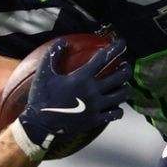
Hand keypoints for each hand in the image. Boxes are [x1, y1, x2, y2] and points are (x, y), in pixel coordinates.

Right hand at [16, 37, 129, 155]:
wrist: (40, 124)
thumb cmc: (41, 97)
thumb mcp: (43, 73)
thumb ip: (53, 54)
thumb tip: (64, 41)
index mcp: (81, 78)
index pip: (104, 58)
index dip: (116, 48)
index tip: (122, 43)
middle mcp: (92, 91)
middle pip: (119, 76)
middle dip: (126, 68)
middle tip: (125, 65)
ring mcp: (96, 106)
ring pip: (121, 95)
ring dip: (125, 88)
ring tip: (124, 85)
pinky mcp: (95, 119)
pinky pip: (115, 113)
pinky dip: (119, 109)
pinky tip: (116, 105)